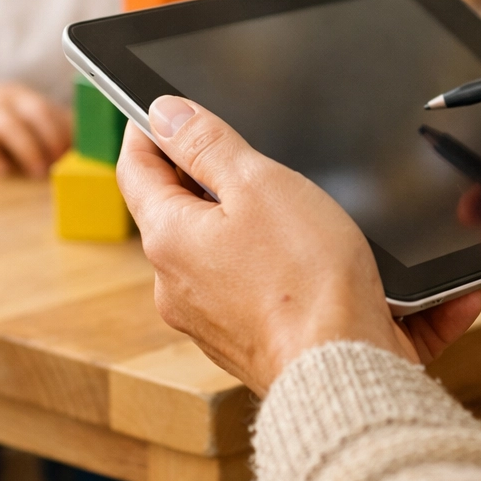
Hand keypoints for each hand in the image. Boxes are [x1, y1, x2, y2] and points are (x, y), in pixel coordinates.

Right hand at [0, 78, 70, 177]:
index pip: (51, 108)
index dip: (64, 131)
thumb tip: (85, 148)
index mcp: (25, 97)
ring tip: (39, 173)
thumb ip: (51, 126)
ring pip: (7, 125)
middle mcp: (5, 100)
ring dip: (27, 149)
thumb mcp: (23, 113)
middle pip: (34, 111)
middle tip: (61, 163)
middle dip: (51, 137)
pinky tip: (3, 171)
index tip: (76, 153)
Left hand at [117, 97, 480, 395]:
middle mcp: (173, 283)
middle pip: (172, 207)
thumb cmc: (307, 278)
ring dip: (235, 219)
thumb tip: (164, 112)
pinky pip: (241, 283)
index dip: (147, 129)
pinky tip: (306, 253)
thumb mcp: (258, 184)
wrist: (346, 371)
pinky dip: (263, 260)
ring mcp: (205, 317)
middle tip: (239, 148)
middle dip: (199, 173)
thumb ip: (206, 143)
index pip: (134, 167)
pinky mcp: (241, 338)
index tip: (164, 109)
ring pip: (209, 246)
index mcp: (168, 238)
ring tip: (283, 203)